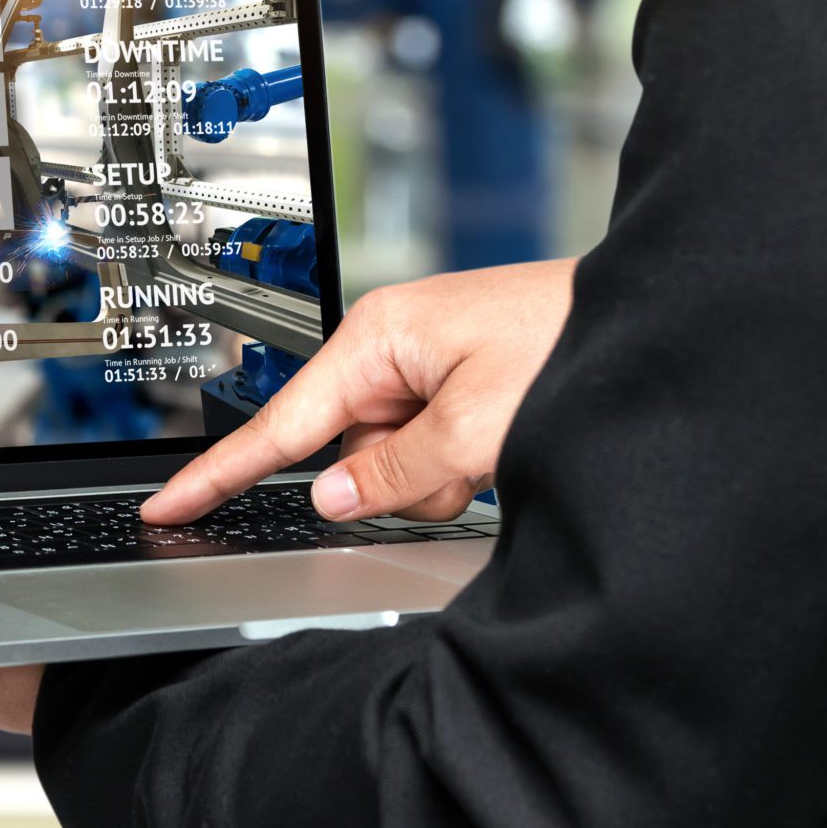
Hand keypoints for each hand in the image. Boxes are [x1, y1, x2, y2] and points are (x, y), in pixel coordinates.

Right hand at [143, 258, 576, 525]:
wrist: (655, 323)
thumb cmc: (576, 345)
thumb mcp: (476, 427)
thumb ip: (392, 472)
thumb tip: (333, 497)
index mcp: (377, 339)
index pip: (279, 424)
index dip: (220, 473)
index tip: (170, 504)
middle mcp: (394, 349)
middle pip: (350, 453)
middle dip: (399, 478)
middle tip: (469, 463)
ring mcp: (427, 368)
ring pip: (393, 463)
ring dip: (441, 476)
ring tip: (502, 446)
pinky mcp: (460, 387)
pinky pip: (433, 453)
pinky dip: (465, 465)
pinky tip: (507, 445)